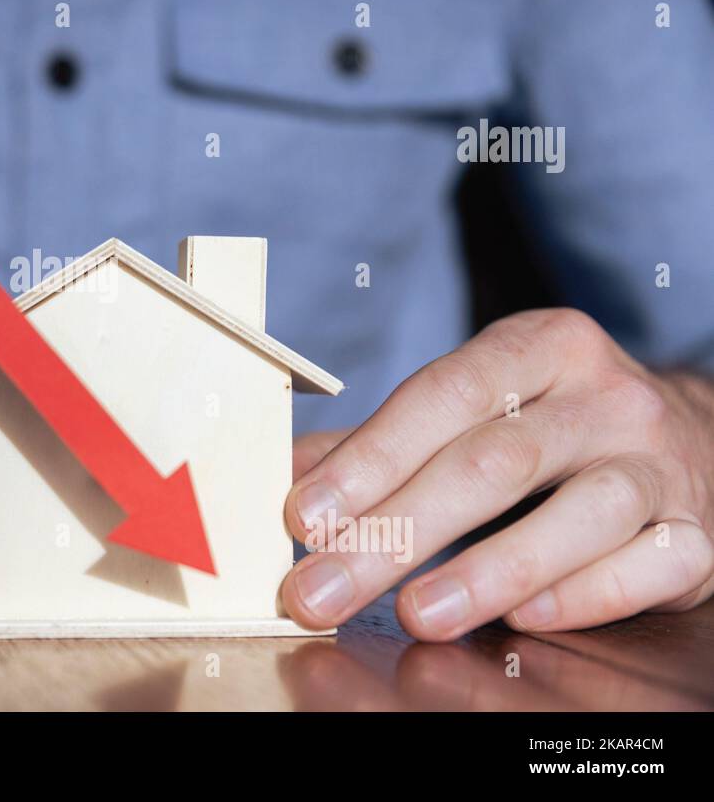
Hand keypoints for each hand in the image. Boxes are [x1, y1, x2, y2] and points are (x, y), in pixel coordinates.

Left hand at [280, 308, 713, 639]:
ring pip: (580, 513)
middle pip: (493, 463)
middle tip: (323, 590)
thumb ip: (385, 442)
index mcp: (537, 347)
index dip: (368, 460)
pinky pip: (644, 565)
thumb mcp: (474, 408)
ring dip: (489, 570)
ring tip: (417, 614)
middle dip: (395, 533)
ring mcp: (658, 463)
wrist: (692, 443)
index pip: (440, 397)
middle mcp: (604, 396)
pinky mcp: (696, 531)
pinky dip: (583, 594)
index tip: (304, 517)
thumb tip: (291, 476)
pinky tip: (523, 617)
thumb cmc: (552, 426)